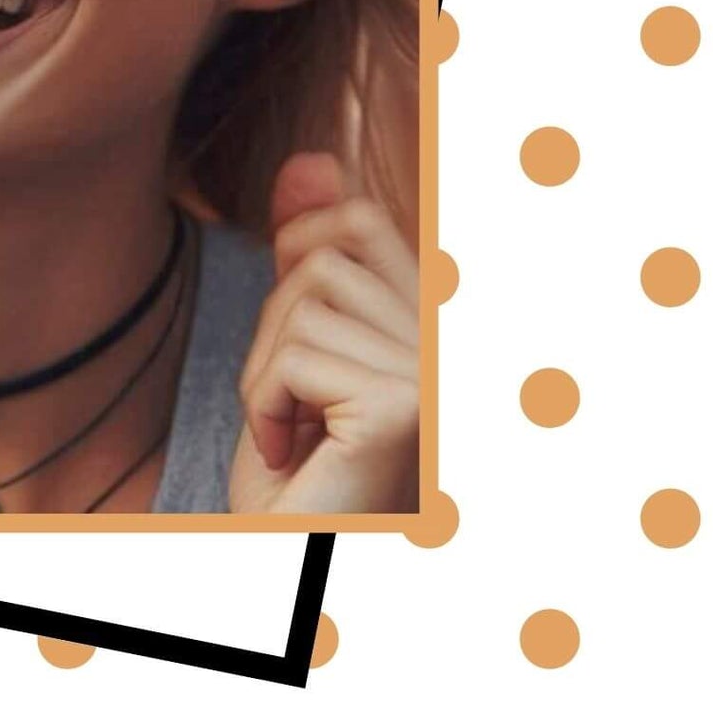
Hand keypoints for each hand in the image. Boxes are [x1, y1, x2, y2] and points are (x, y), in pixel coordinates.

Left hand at [227, 151, 419, 514]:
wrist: (295, 554)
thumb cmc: (298, 470)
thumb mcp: (293, 346)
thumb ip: (307, 258)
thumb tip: (309, 158)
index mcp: (431, 323)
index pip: (363, 219)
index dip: (301, 245)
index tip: (293, 334)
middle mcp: (448, 344)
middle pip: (324, 258)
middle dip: (277, 325)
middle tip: (289, 400)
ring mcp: (435, 374)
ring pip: (304, 304)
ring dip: (267, 372)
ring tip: (295, 432)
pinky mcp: (404, 405)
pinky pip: (294, 358)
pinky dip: (264, 405)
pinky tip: (292, 454)